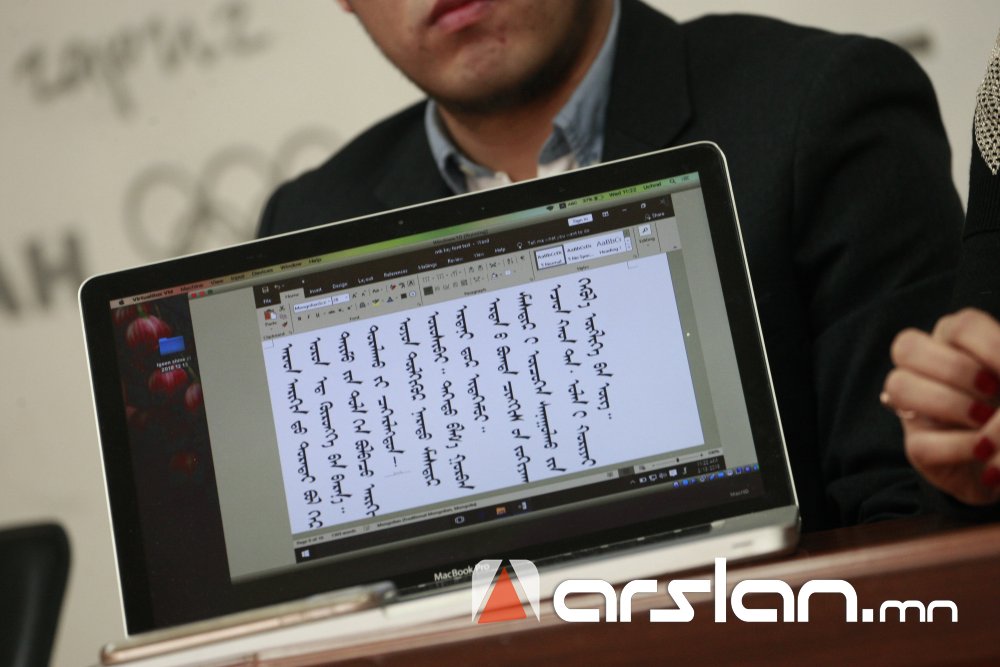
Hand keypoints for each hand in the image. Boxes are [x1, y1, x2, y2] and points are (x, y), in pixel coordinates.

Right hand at [883, 308, 999, 504]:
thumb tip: (997, 385)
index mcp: (957, 346)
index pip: (959, 326)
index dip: (988, 344)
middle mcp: (926, 372)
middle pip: (907, 346)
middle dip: (956, 369)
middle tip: (993, 390)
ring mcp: (915, 410)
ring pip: (899, 386)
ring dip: (950, 403)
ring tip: (986, 419)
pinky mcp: (917, 448)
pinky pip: (922, 442)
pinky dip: (960, 445)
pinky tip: (986, 450)